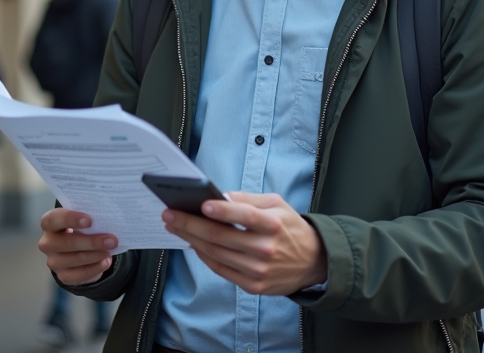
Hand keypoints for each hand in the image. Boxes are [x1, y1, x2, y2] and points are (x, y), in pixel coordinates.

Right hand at [38, 208, 117, 285]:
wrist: (80, 249)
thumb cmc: (82, 228)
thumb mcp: (82, 219)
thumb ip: (88, 217)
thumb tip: (106, 220)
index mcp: (49, 223)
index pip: (53, 219)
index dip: (70, 219)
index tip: (89, 220)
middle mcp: (47, 243)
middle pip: (67, 242)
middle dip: (92, 241)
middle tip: (112, 240)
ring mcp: (53, 261)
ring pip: (75, 259)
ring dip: (96, 254)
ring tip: (110, 249)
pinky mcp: (63, 276)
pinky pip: (80, 274)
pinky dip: (95, 267)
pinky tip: (105, 261)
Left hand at [162, 192, 326, 295]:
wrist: (313, 262)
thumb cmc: (290, 228)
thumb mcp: (277, 204)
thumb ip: (249, 200)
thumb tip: (221, 197)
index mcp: (273, 225)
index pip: (244, 216)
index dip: (222, 211)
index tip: (201, 204)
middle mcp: (265, 249)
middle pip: (221, 237)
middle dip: (190, 225)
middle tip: (170, 215)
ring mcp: (258, 270)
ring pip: (216, 254)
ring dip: (191, 240)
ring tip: (175, 227)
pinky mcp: (253, 286)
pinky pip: (221, 270)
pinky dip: (204, 256)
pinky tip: (192, 244)